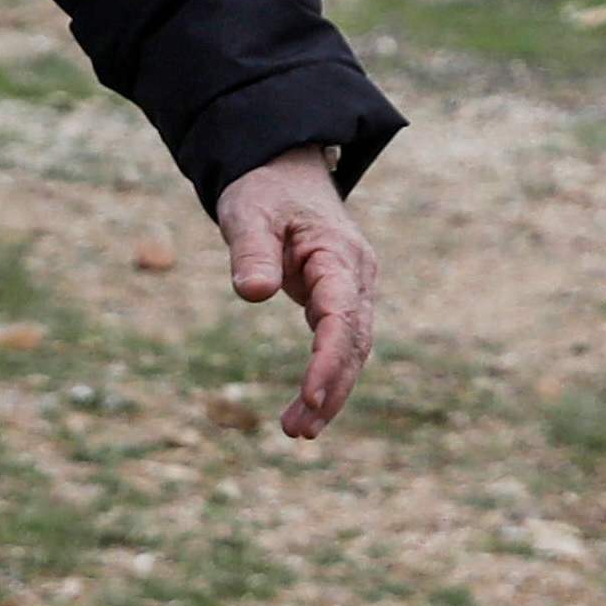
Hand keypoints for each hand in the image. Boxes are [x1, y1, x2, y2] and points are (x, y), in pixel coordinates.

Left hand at [215, 146, 376, 439]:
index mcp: (339, 255)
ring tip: (298, 432)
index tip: (310, 396)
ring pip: (351, 349)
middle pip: (353, 342)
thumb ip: (251, 252)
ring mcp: (352, 290)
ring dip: (330, 391)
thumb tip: (252, 293)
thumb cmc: (264, 192)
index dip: (329, 359)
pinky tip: (307, 408)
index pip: (341, 317)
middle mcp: (356, 277)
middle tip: (298, 431)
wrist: (284, 173)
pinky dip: (327, 375)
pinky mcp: (338, 300)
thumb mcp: (249, 214)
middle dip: (330, 388)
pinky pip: (339, 344)